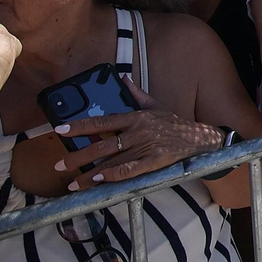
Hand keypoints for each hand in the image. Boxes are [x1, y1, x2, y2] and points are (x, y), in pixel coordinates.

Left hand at [53, 80, 222, 191]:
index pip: (102, 122)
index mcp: (135, 117)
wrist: (200, 139)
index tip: (60, 130)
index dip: (79, 126)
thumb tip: (122, 78)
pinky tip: (98, 181)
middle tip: (60, 164)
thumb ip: (136, 94)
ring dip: (90, 174)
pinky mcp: (154, 162)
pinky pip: (129, 171)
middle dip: (78, 156)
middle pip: (102, 146)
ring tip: (73, 183)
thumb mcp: (155, 105)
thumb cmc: (175, 123)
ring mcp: (145, 148)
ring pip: (112, 162)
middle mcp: (137, 132)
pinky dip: (112, 176)